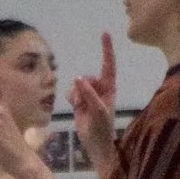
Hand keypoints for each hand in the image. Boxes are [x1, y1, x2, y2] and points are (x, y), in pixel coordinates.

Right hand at [72, 32, 119, 166]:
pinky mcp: (78, 101)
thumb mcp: (98, 110)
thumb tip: (78, 78)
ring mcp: (88, 94)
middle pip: (87, 77)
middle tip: (83, 102)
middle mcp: (100, 88)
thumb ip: (88, 93)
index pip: (108, 65)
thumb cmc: (102, 128)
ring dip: (75, 95)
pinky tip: (74, 107)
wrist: (95, 144)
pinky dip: (70, 98)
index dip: (107, 50)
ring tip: (80, 108)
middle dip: (82, 87)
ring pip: (76, 84)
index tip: (105, 34)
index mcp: (109, 88)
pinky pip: (70, 92)